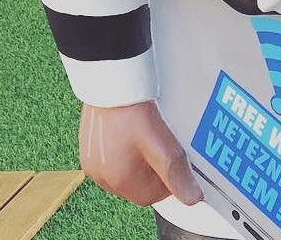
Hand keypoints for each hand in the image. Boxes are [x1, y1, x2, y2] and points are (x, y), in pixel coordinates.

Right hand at [79, 101, 203, 206]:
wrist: (110, 81)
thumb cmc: (134, 111)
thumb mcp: (161, 145)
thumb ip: (176, 173)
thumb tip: (192, 200)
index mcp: (118, 180)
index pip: (151, 197)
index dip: (168, 181)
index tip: (176, 160)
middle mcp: (101, 176)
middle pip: (136, 185)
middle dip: (153, 170)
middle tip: (163, 144)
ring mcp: (91, 161)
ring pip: (124, 171)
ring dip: (139, 160)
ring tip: (148, 135)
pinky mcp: (88, 146)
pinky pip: (112, 158)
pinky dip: (125, 150)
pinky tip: (132, 131)